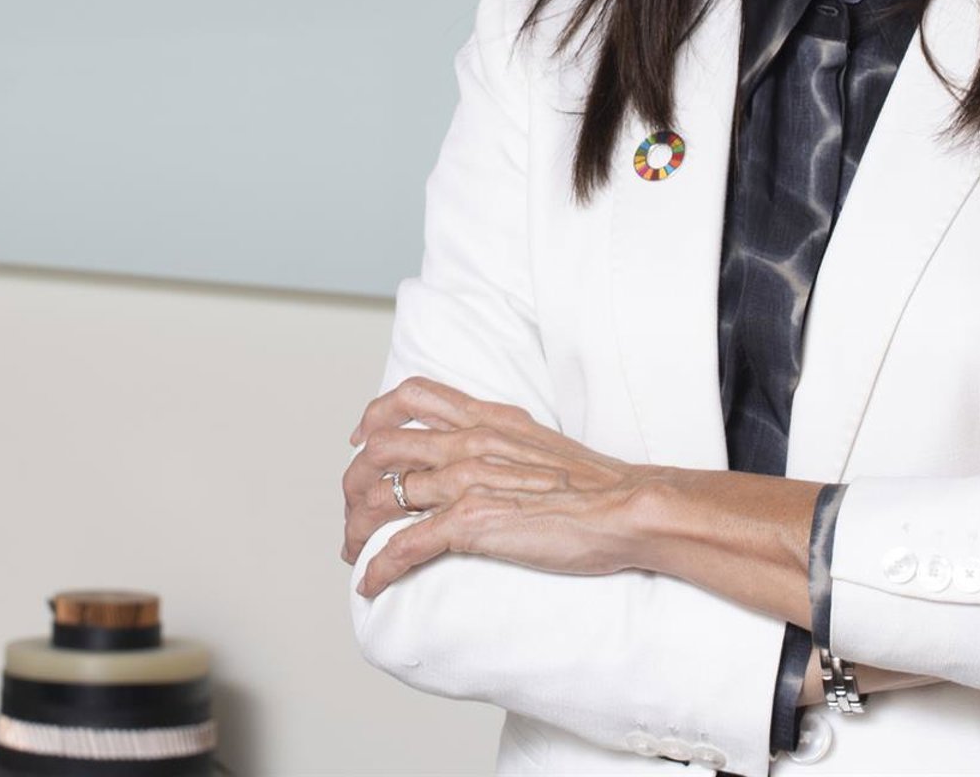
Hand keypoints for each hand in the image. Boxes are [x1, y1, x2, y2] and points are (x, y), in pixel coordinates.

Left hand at [340, 375, 659, 597]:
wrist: (626, 507)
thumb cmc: (594, 484)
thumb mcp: (538, 441)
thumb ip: (503, 440)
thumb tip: (483, 454)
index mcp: (486, 418)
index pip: (413, 396)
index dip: (376, 415)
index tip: (361, 438)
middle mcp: (468, 441)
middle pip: (383, 448)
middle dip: (356, 481)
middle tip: (353, 510)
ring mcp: (466, 480)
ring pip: (384, 497)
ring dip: (357, 529)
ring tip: (353, 552)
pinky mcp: (471, 523)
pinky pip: (406, 544)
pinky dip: (379, 565)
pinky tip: (369, 583)